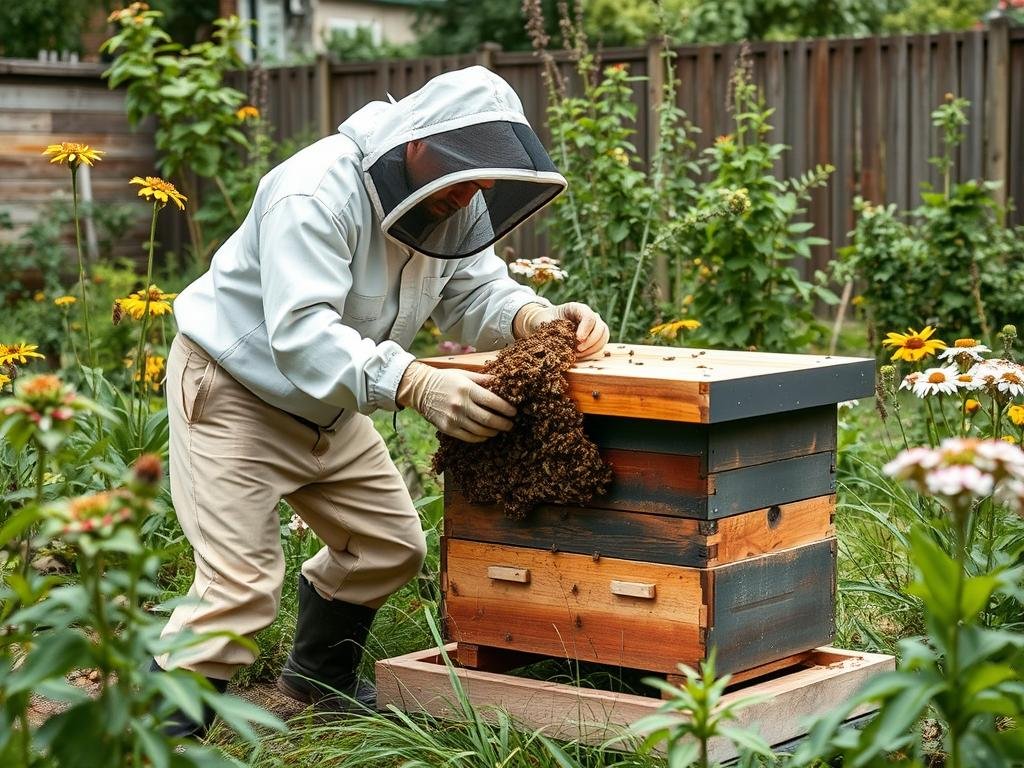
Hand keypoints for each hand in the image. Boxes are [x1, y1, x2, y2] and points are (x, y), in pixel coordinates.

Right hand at [397, 362, 515, 442]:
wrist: (420, 389)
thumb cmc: (445, 379)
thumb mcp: (464, 374)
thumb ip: (483, 379)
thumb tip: (502, 382)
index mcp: (467, 389)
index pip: (493, 402)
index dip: (507, 409)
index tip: (514, 412)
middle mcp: (461, 404)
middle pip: (489, 419)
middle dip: (504, 424)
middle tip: (511, 424)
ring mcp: (454, 418)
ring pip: (481, 431)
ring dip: (494, 432)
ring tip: (500, 429)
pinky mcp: (448, 428)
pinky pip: (469, 437)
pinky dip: (481, 437)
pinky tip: (486, 434)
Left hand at [514, 302, 609, 357]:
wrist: (546, 324)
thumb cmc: (545, 321)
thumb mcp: (545, 322)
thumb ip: (553, 328)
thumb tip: (560, 341)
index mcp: (576, 308)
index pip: (589, 316)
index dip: (586, 329)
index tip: (578, 339)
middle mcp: (589, 316)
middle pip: (600, 327)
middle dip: (591, 341)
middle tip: (578, 349)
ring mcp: (594, 327)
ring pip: (603, 337)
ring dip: (592, 348)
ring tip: (577, 354)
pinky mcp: (594, 338)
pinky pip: (600, 346)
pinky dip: (592, 353)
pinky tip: (580, 356)